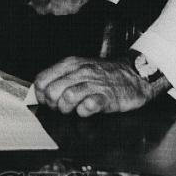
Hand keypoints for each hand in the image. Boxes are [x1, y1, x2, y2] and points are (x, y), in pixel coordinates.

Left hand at [34, 56, 168, 116]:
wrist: (134, 74)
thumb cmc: (104, 75)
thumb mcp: (79, 69)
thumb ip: (61, 77)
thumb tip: (41, 92)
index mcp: (70, 64)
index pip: (42, 80)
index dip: (40, 95)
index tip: (47, 101)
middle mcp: (80, 72)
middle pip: (52, 91)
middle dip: (53, 104)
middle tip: (61, 108)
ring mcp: (94, 84)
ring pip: (68, 96)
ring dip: (66, 109)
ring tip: (73, 109)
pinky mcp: (108, 97)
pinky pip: (89, 105)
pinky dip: (84, 111)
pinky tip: (87, 110)